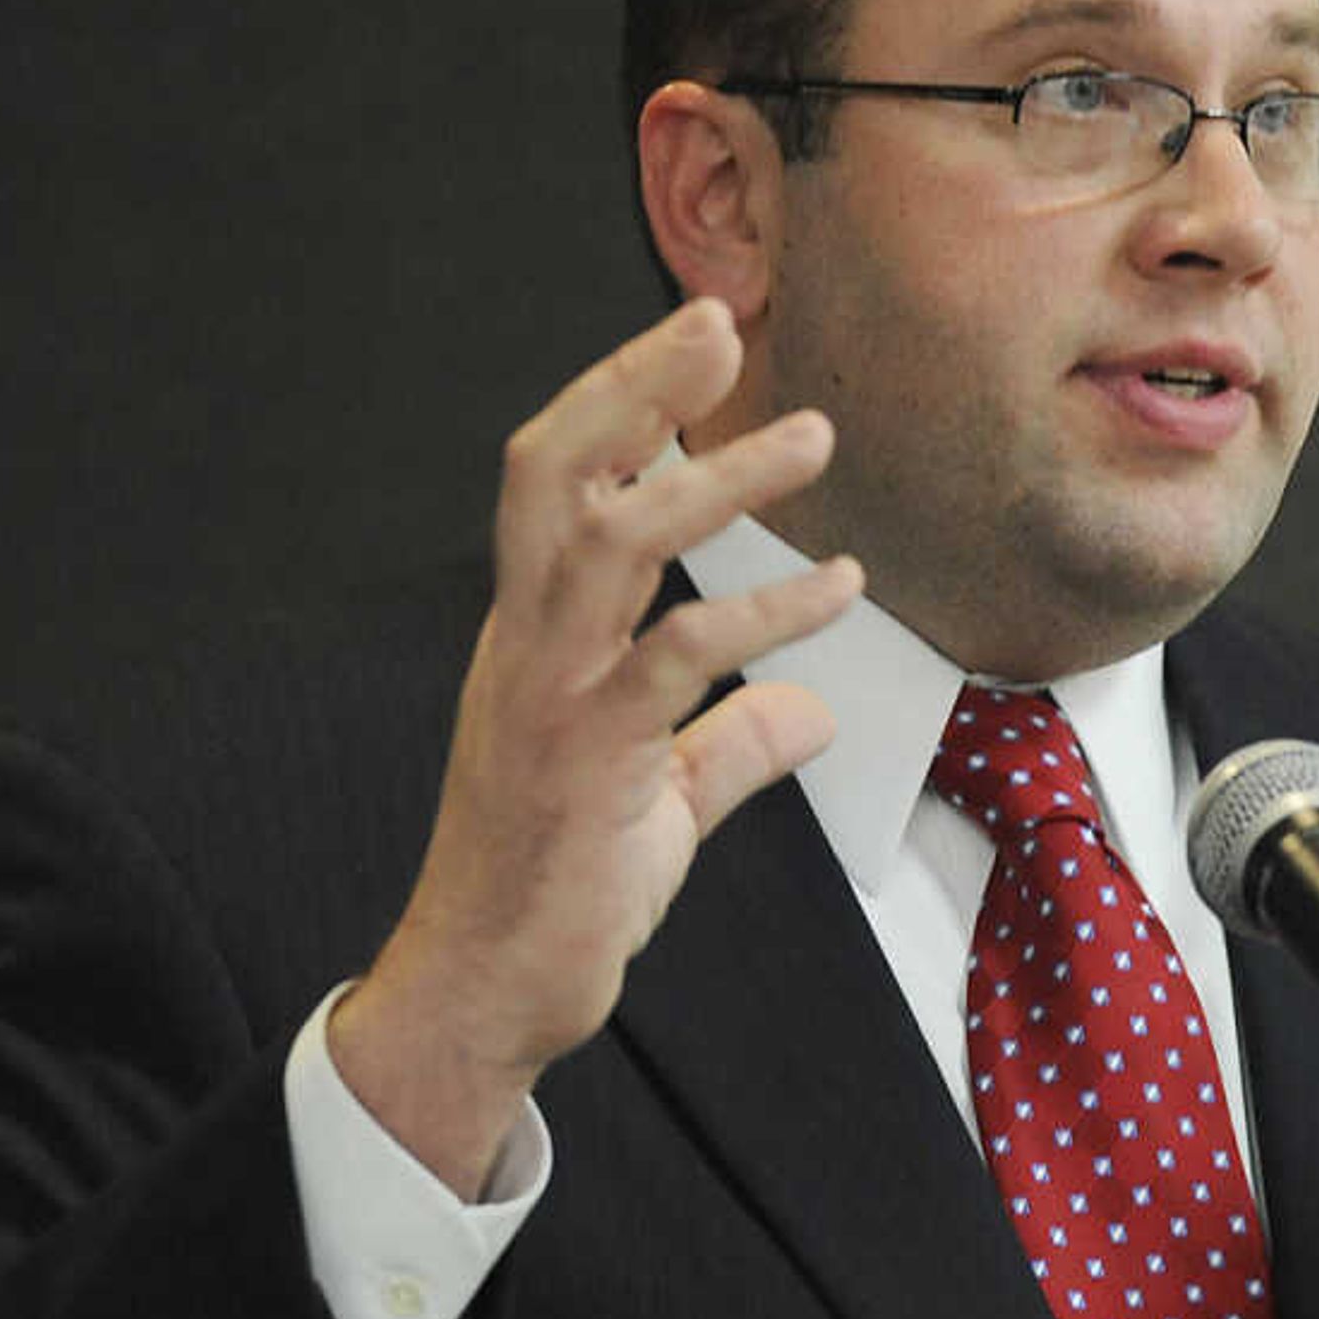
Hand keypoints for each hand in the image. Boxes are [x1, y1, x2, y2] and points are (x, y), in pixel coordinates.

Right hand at [335, 298, 863, 1194]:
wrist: (482, 999)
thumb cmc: (557, 896)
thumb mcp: (658, 804)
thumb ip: (725, 747)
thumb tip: (805, 711)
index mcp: (534, 637)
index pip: (561, 485)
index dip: (621, 401)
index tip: (695, 338)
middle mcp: (527, 646)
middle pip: (554, 474)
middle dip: (632, 387)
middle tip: (719, 320)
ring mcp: (548, 698)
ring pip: (610, 544)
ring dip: (713, 482)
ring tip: (813, 436)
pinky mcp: (582, 762)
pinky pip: (671, 661)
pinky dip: (760, 612)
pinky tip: (836, 586)